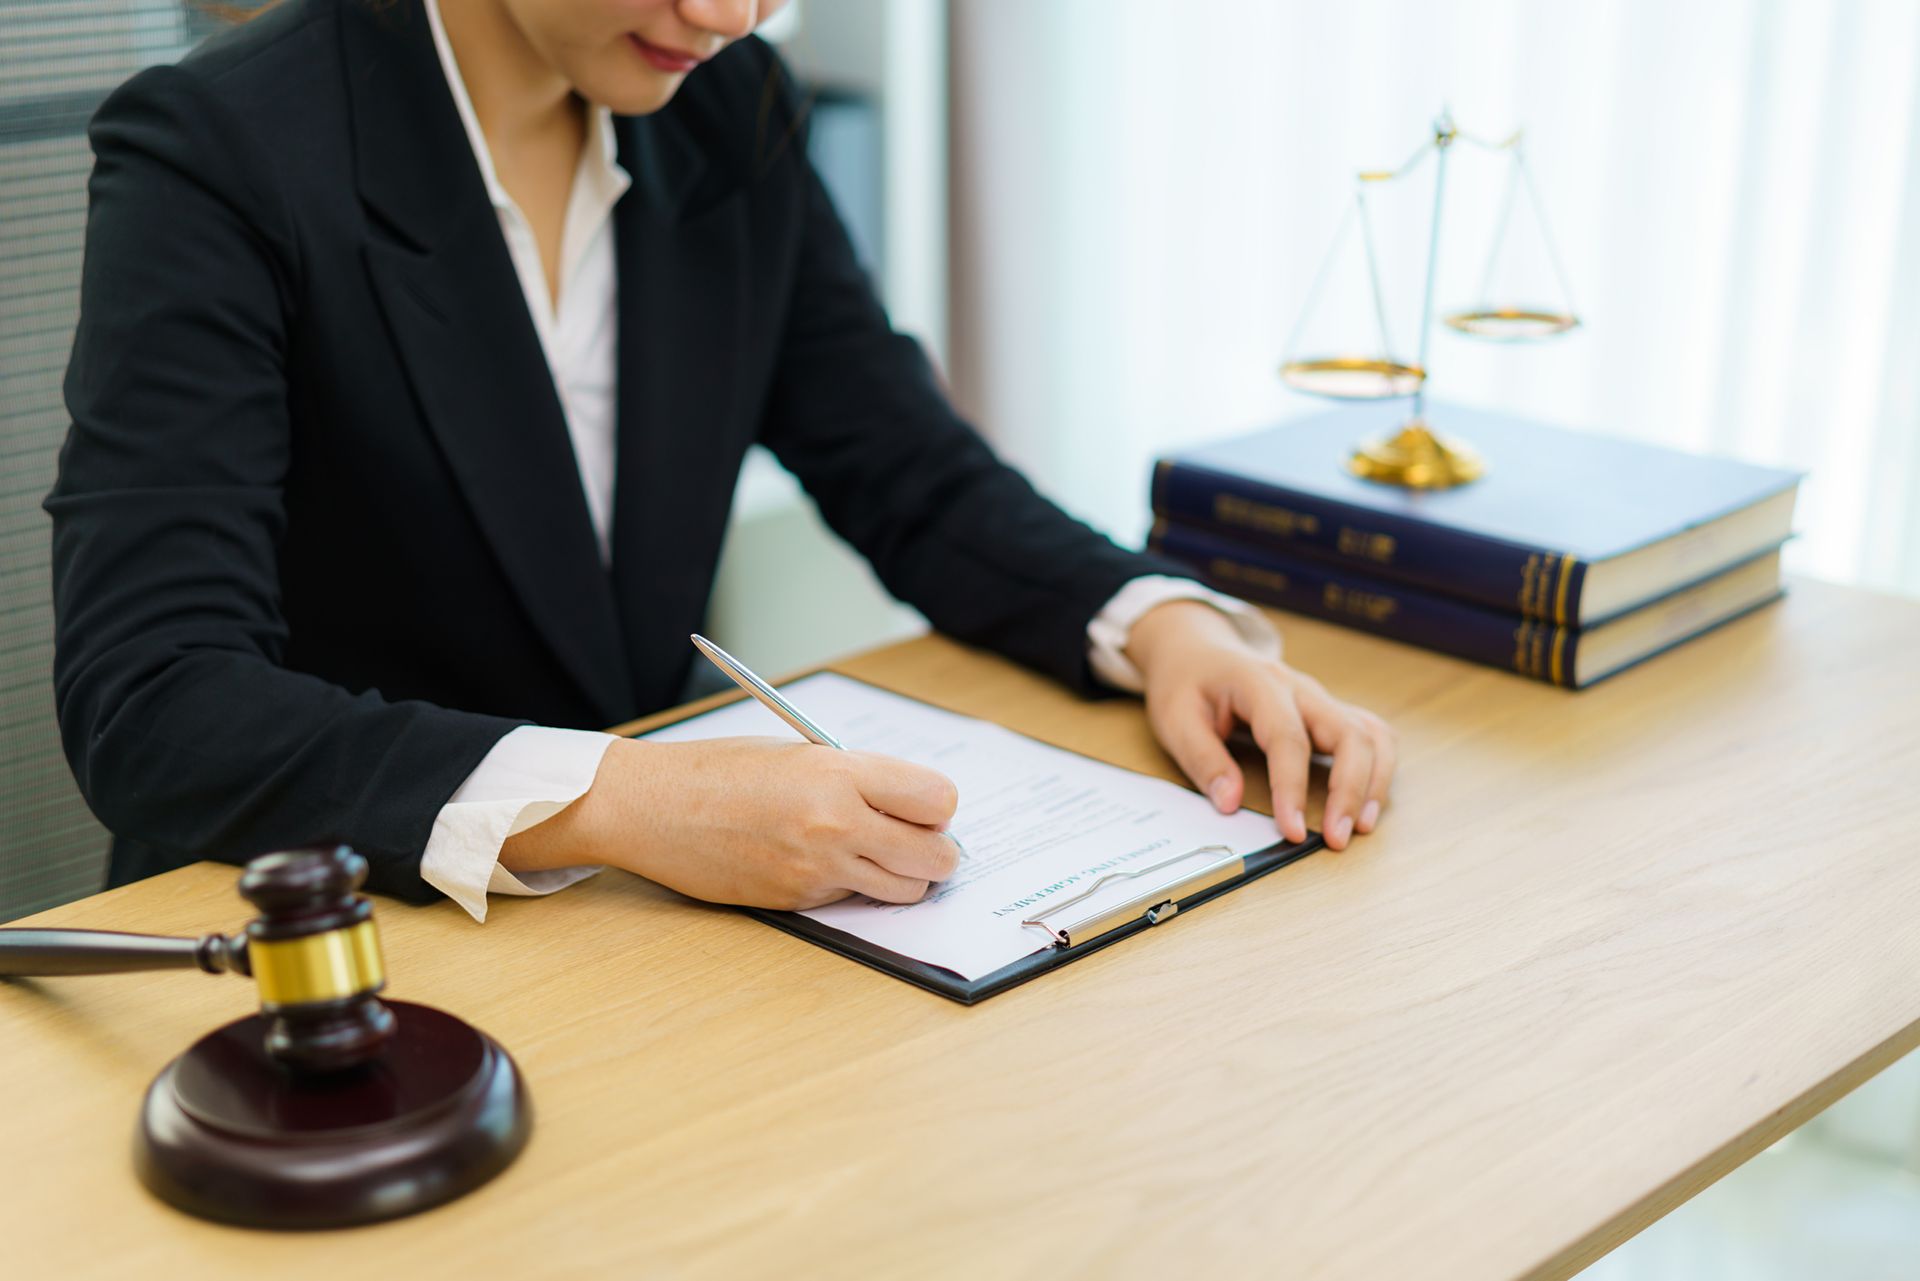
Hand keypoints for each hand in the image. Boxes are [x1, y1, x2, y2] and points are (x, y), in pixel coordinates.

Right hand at [502, 736, 960, 908]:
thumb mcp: (799, 752)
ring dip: (902, 876)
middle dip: (936, 851)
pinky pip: (852, 899)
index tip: (925, 806)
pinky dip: (852, 885)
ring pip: (905, 890)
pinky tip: (820, 861)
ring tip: (873, 853)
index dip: (937, 807)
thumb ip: (857, 777)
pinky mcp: (797, 901)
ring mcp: (816, 869)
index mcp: (839, 774)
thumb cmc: (720, 770)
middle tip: (916, 840)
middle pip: (936, 857)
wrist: (651, 807)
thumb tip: (910, 804)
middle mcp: (835, 824)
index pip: (937, 801)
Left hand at [1124, 600, 1395, 850]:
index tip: (1291, 831)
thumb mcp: (1175, 719)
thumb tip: (1230, 802)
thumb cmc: (1186, 684)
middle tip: (1337, 839)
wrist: (1197, 650)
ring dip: (1374, 782)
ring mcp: (1320, 699)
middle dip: (1349, 790)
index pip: (1288, 738)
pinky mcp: (1329, 712)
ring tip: (1362, 827)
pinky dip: (1379, 768)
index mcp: (1259, 683)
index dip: (1292, 788)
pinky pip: (1372, 734)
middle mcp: (1300, 688)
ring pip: (1371, 733)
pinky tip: (1367, 803)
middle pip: (1348, 733)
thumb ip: (1202, 759)